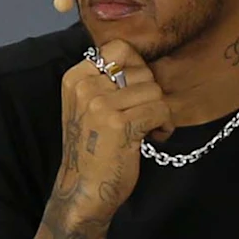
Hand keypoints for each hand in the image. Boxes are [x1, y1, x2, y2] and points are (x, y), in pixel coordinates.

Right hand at [55, 40, 171, 220]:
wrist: (83, 189)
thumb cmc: (92, 149)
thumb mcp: (86, 106)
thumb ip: (105, 80)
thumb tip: (142, 60)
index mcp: (75, 78)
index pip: (119, 48)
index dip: (136, 68)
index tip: (132, 92)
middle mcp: (85, 87)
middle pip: (142, 71)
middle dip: (148, 95)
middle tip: (139, 117)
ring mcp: (101, 105)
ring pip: (154, 91)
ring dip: (158, 112)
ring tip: (145, 130)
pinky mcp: (120, 124)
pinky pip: (160, 110)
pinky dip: (163, 126)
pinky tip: (152, 139)